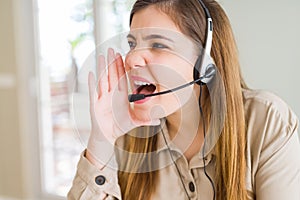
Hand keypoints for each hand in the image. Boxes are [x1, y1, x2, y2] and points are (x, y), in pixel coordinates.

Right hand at [87, 48, 159, 166]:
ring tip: (102, 56)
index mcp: (121, 96)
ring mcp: (102, 98)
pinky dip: (92, 83)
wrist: (108, 136)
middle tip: (111, 49)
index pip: (121, 78)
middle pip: (111, 75)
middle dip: (111, 63)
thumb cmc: (120, 127)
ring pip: (102, 80)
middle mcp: (111, 94)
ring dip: (102, 68)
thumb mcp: (134, 122)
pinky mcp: (95, 105)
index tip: (121, 55)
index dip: (121, 67)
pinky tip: (91, 74)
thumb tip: (159, 120)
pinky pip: (93, 92)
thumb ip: (146, 120)